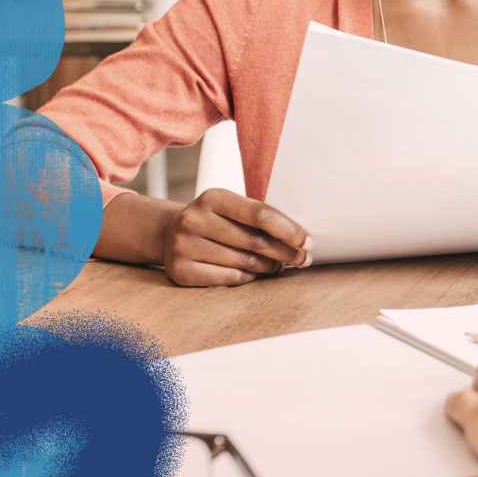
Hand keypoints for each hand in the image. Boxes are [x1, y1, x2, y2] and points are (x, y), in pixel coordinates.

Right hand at [160, 188, 312, 286]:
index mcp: (212, 198)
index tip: (307, 241)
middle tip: (303, 259)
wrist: (170, 235)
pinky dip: (250, 277)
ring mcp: (183, 246)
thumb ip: (259, 217)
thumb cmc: (216, 222)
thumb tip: (301, 239)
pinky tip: (256, 273)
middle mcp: (193, 219)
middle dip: (286, 252)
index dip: (288, 230)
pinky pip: (231, 278)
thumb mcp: (231, 209)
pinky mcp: (181, 271)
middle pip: (255, 241)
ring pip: (246, 262)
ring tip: (279, 265)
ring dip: (270, 266)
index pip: (259, 214)